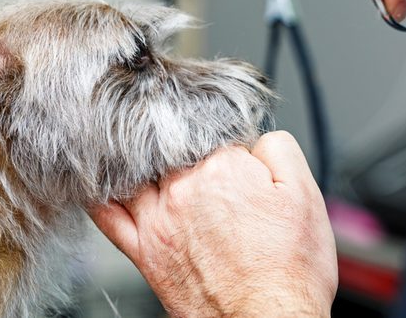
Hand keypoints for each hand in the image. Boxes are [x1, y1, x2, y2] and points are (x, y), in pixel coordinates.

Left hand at [88, 131, 336, 316]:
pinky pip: (108, 217)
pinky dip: (100, 197)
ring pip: (136, 172)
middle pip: (175, 149)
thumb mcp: (305, 194)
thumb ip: (279, 149)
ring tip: (150, 156)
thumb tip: (256, 138)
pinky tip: (102, 186)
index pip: (217, 134)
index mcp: (223, 168)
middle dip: (190, 153)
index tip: (242, 165)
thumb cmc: (288, 270)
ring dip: (140, 160)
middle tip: (209, 170)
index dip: (232, 147)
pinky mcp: (144, 252)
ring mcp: (159, 220)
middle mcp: (184, 190)